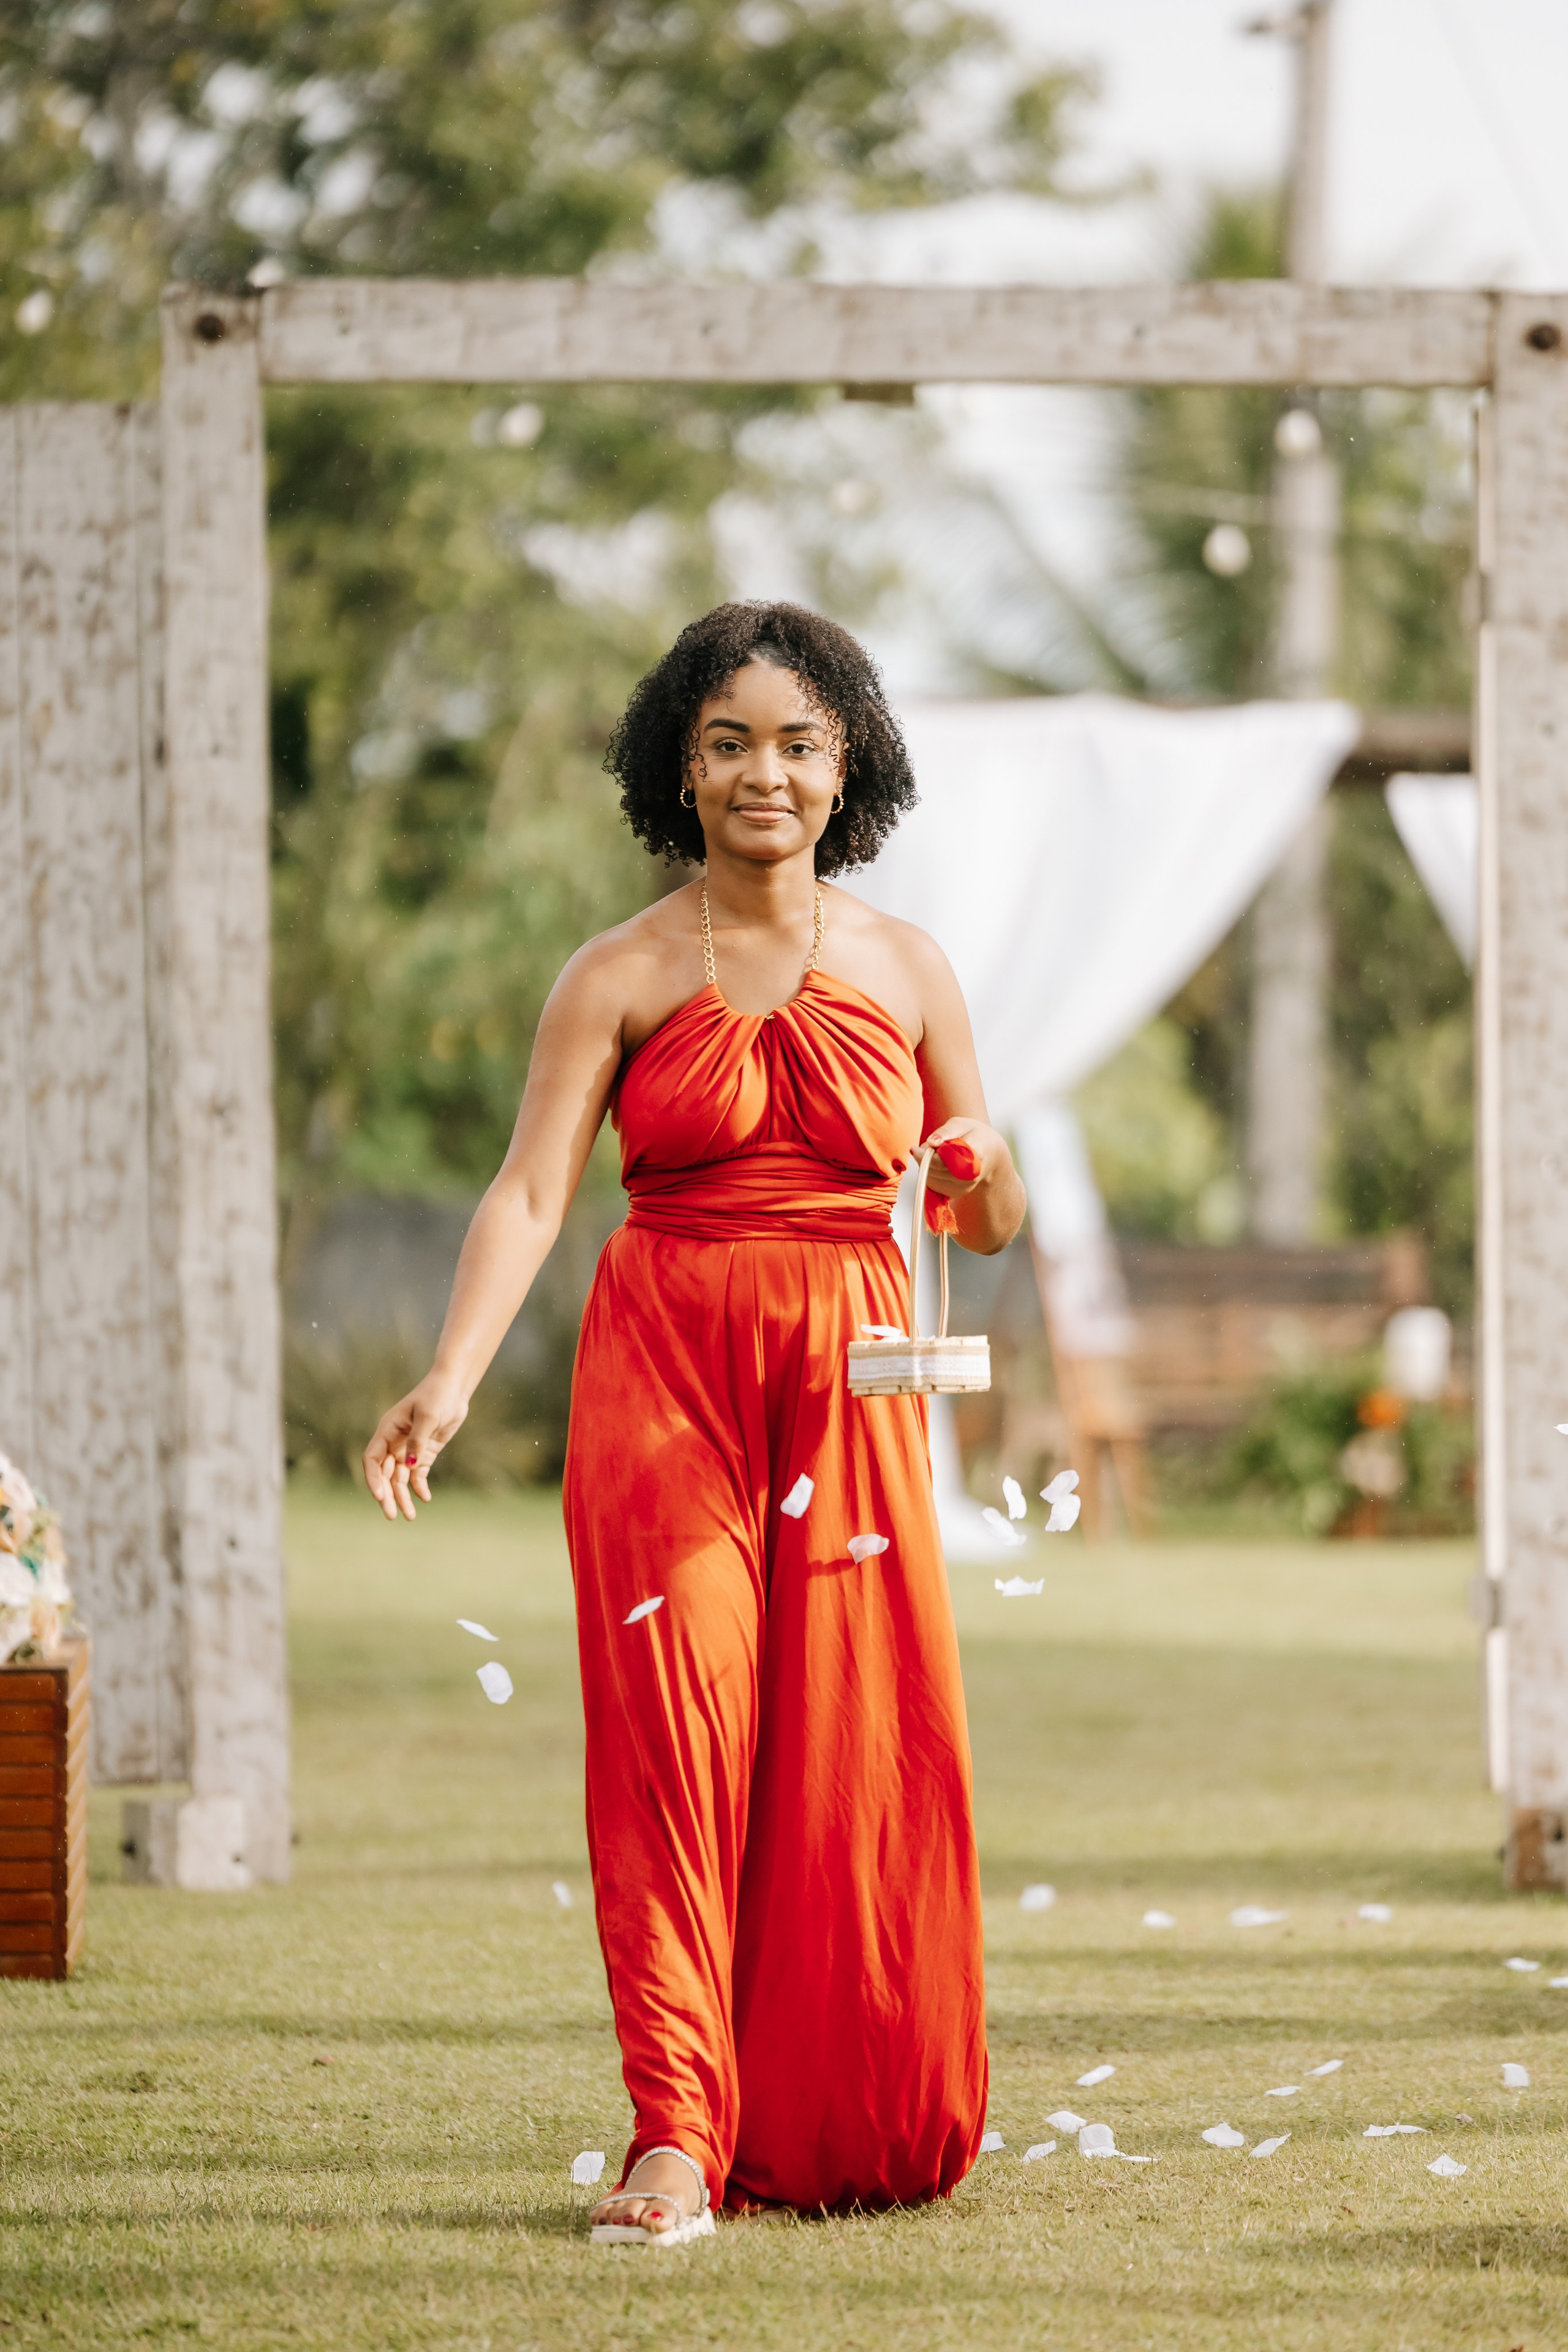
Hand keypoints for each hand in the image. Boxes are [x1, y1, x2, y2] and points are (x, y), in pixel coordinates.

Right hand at [363, 1375, 469, 1521]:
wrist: (454, 1387)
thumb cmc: (437, 1395)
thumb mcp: (428, 1416)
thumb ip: (418, 1441)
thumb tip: (409, 1466)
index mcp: (387, 1430)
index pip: (373, 1459)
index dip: (373, 1479)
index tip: (379, 1496)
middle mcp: (394, 1442)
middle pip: (385, 1474)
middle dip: (387, 1495)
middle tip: (392, 1516)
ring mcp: (409, 1448)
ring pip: (400, 1478)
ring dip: (403, 1496)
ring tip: (410, 1516)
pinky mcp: (424, 1452)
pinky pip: (417, 1474)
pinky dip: (419, 1487)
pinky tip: (425, 1498)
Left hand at [920, 1119, 999, 1198]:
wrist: (991, 1154)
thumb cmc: (975, 1135)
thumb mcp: (962, 1124)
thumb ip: (946, 1131)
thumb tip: (931, 1142)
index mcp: (975, 1154)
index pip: (946, 1160)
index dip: (926, 1155)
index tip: (914, 1148)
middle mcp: (971, 1174)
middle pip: (935, 1170)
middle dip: (923, 1158)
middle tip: (927, 1146)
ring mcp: (964, 1187)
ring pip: (931, 1179)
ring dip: (925, 1165)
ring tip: (936, 1153)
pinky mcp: (957, 1193)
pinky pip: (933, 1185)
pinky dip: (930, 1173)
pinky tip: (938, 1164)